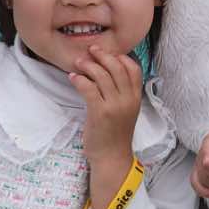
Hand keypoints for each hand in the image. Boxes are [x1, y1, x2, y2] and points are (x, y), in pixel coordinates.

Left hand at [71, 47, 144, 165]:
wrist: (112, 158)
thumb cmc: (116, 134)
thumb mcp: (126, 111)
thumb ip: (121, 93)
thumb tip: (107, 72)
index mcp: (136, 97)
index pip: (133, 68)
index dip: (120, 57)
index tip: (107, 53)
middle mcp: (127, 99)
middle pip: (116, 67)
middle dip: (102, 55)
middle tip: (90, 50)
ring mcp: (114, 105)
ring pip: (102, 75)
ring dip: (88, 65)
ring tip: (78, 62)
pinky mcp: (100, 112)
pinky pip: (89, 88)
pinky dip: (79, 80)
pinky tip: (73, 78)